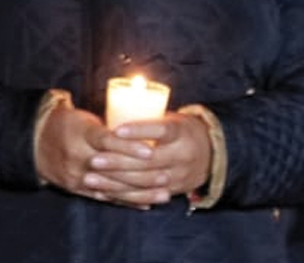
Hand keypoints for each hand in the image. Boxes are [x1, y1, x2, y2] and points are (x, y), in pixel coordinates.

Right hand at [37, 104, 209, 207]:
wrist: (33, 143)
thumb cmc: (65, 125)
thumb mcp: (82, 118)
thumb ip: (106, 129)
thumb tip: (140, 134)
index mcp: (78, 133)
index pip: (105, 140)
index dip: (128, 147)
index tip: (150, 151)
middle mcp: (77, 156)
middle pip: (113, 168)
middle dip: (142, 174)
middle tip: (166, 175)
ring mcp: (76, 175)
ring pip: (113, 187)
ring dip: (140, 192)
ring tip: (163, 193)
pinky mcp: (76, 188)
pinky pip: (105, 198)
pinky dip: (126, 201)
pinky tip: (145, 204)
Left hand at [95, 113, 213, 202]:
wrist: (213, 154)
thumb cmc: (179, 130)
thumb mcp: (169, 119)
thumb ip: (147, 118)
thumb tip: (110, 107)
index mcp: (182, 132)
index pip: (161, 130)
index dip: (138, 131)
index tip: (115, 131)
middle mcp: (183, 154)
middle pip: (149, 160)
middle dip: (118, 162)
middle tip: (93, 160)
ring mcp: (180, 175)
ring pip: (145, 181)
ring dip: (115, 182)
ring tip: (90, 178)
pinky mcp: (175, 190)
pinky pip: (147, 195)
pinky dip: (124, 195)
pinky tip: (104, 193)